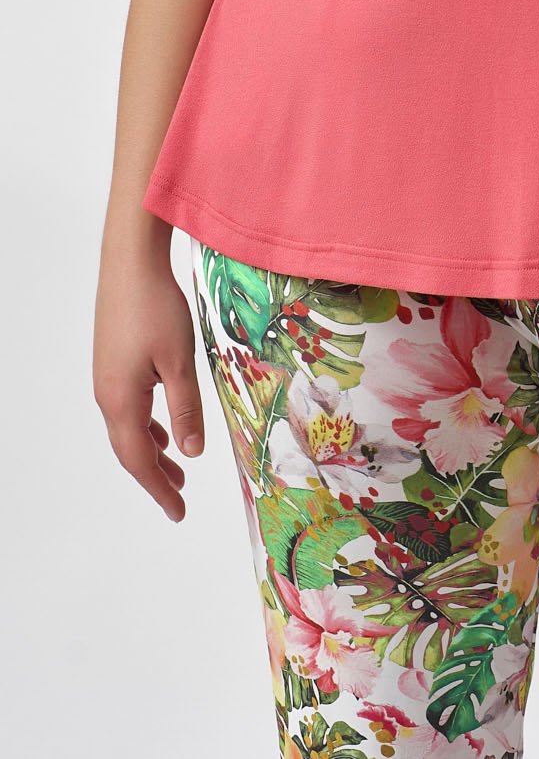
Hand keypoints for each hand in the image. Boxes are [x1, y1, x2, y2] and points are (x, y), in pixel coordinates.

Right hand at [93, 246, 206, 522]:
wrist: (130, 264)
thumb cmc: (156, 309)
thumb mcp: (180, 362)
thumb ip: (186, 409)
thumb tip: (192, 454)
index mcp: (121, 401)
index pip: (138, 460)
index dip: (159, 489)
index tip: (177, 512)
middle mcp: (107, 395)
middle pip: (129, 449)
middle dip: (154, 477)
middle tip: (178, 500)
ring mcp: (107, 378)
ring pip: (129, 428)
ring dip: (152, 451)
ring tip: (177, 469)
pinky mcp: (113, 362)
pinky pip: (128, 407)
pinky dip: (146, 425)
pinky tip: (164, 427)